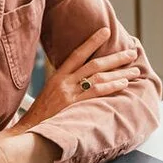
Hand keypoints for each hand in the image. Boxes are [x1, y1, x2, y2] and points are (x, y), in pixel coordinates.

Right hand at [11, 28, 141, 131]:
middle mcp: (64, 82)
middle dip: (115, 58)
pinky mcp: (74, 105)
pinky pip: (96, 93)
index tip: (105, 31)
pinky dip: (111, 87)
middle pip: (94, 64)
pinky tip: (123, 83)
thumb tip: (81, 79)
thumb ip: (64, 84)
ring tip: (134, 70)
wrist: (28, 130)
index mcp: (58, 77)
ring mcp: (69, 94)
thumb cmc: (39, 115)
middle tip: (131, 53)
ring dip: (119, 73)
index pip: (77, 53)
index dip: (92, 41)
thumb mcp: (48, 94)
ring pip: (99, 78)